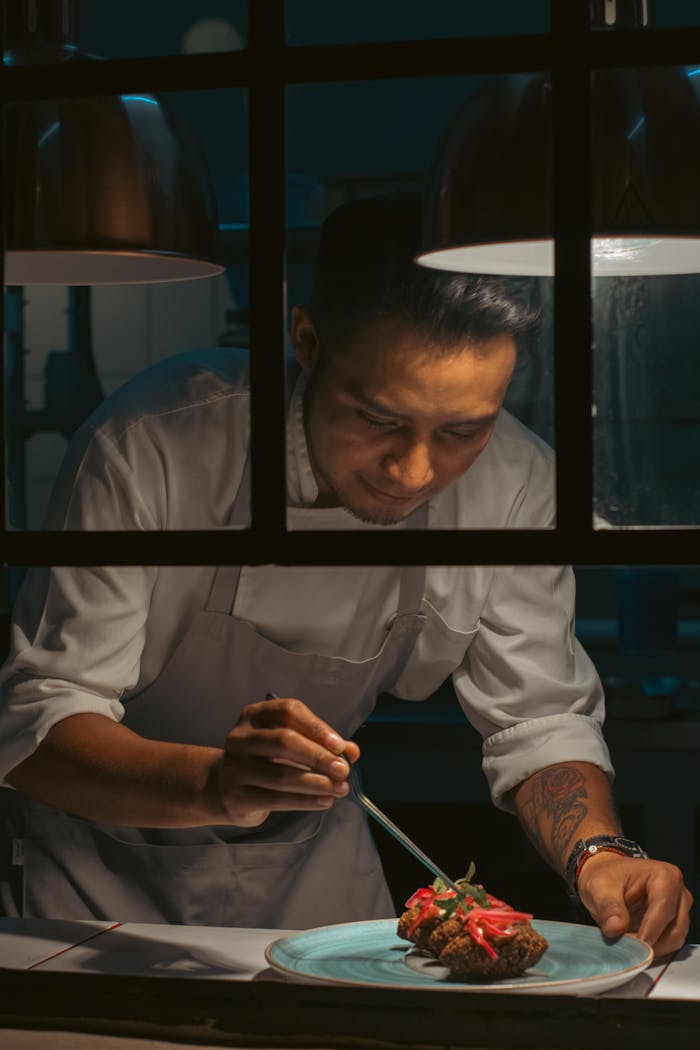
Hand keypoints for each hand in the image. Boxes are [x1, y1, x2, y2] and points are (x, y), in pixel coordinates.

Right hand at [213, 696, 358, 827]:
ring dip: (317, 783)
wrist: (225, 787)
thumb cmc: (264, 760)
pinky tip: (324, 801)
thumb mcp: (289, 743)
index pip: (288, 712)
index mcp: (255, 715)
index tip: (340, 745)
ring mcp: (235, 767)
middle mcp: (240, 737)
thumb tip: (351, 752)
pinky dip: (305, 801)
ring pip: (282, 774)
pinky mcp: (237, 796)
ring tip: (340, 788)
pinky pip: (276, 799)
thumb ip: (319, 743)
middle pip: (284, 741)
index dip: (317, 727)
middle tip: (343, 770)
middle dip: (319, 757)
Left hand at [577, 851, 692, 956]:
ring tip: (629, 947)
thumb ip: (608, 906)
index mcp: (664, 876)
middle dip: (652, 943)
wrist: (604, 876)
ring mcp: (678, 910)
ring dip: (653, 949)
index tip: (638, 945)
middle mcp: (677, 893)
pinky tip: (636, 948)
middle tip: (629, 950)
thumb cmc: (606, 876)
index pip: (663, 906)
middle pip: (675, 928)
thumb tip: (616, 927)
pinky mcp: (673, 924)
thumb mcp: (599, 886)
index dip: (651, 928)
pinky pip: (669, 945)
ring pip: (674, 940)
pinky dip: (653, 950)